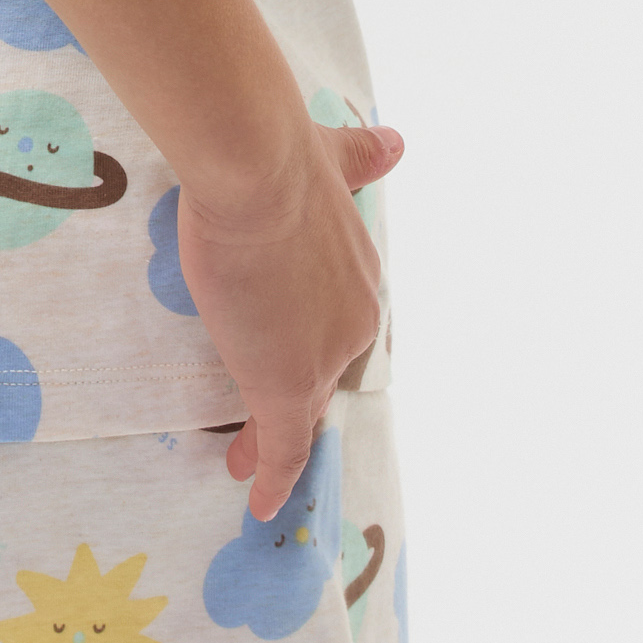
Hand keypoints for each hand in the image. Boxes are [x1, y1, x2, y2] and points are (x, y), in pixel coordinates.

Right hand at [178, 117, 400, 519]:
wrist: (258, 173)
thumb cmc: (281, 160)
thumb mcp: (332, 159)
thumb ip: (362, 158)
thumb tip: (396, 143)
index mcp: (361, 278)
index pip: (331, 326)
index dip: (306, 344)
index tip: (278, 350)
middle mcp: (352, 322)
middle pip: (319, 373)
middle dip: (290, 397)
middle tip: (259, 425)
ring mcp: (322, 358)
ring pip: (297, 412)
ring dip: (274, 442)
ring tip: (246, 464)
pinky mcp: (283, 384)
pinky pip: (283, 445)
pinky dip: (274, 477)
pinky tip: (259, 499)